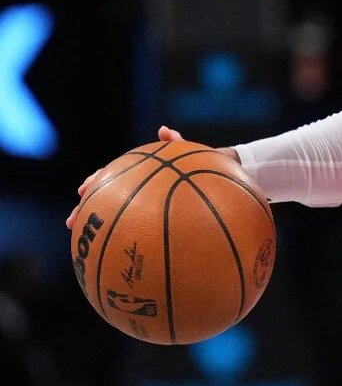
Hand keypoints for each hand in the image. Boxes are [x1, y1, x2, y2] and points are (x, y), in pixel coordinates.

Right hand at [67, 126, 234, 225]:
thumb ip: (177, 144)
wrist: (223, 178)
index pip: (110, 178)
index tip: (83, 190)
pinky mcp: (156, 217)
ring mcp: (145, 203)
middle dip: (87, 209)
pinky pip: (139, 227)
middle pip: (105, 199)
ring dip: (100, 226)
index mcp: (140, 174)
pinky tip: (118, 254)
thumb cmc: (205, 165)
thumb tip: (165, 130)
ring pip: (116, 216)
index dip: (95, 183)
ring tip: (87, 240)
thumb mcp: (191, 154)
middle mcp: (137, 189)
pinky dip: (126, 237)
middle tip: (74, 220)